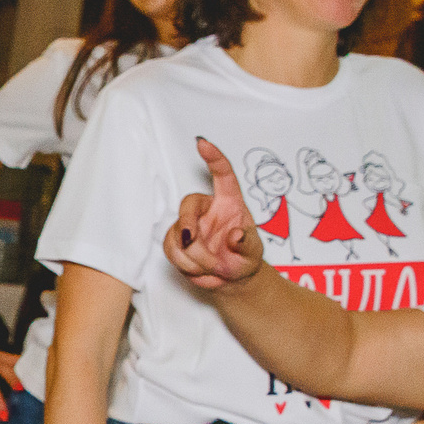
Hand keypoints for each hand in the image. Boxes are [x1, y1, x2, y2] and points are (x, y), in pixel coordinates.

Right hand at [164, 137, 264, 291]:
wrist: (231, 280)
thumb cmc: (244, 258)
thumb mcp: (253, 253)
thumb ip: (245, 244)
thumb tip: (235, 235)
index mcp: (230, 203)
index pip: (222, 175)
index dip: (213, 157)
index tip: (202, 143)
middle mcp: (207, 209)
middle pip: (189, 204)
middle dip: (188, 224)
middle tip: (193, 242)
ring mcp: (190, 225)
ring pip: (178, 233)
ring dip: (193, 256)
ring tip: (211, 268)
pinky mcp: (176, 241)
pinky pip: (171, 249)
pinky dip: (184, 264)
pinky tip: (199, 269)